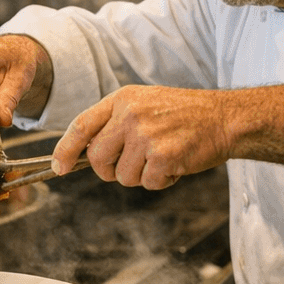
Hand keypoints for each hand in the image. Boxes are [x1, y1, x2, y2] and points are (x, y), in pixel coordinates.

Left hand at [54, 85, 229, 187]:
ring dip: (141, 175)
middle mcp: (130, 115)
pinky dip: (161, 181)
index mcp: (122, 99)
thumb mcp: (144, 103)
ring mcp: (145, 135)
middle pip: (97, 158)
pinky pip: (147, 183)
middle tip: (132, 164)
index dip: (65, 149)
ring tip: (162, 156)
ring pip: (122, 176)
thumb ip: (115, 122)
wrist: (224, 118)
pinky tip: (175, 164)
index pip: (81, 125)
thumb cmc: (184, 114)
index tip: (59, 167)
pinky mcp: (162, 156)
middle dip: (109, 170)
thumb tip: (86, 152)